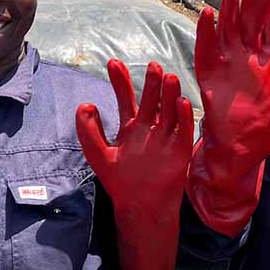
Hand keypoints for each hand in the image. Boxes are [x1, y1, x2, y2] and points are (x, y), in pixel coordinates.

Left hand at [76, 60, 193, 269]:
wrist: (141, 207)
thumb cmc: (120, 182)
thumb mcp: (99, 155)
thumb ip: (88, 132)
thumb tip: (85, 105)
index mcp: (130, 128)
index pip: (126, 98)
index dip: (120, 81)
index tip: (113, 63)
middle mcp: (149, 128)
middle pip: (152, 100)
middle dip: (151, 83)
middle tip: (151, 65)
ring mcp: (166, 137)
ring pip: (170, 110)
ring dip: (169, 94)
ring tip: (168, 77)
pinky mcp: (180, 150)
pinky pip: (184, 130)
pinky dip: (184, 117)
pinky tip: (181, 102)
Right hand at [195, 0, 269, 172]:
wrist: (240, 146)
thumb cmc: (267, 120)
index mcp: (267, 55)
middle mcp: (245, 53)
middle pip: (250, 20)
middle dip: (255, 1)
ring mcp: (225, 60)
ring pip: (227, 27)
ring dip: (229, 9)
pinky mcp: (207, 71)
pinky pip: (204, 47)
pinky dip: (205, 30)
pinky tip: (207, 13)